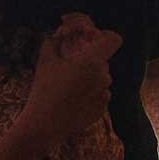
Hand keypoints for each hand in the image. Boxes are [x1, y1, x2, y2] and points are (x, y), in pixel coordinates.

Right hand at [19, 15, 121, 144]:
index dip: (107, 36)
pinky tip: (74, 101)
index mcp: (92, 61)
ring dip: (90, 79)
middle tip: (71, 68)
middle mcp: (104, 76)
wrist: (45, 124)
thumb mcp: (45, 60)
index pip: (114, 40)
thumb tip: (57, 35)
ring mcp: (104, 94)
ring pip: (101, 79)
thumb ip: (53, 42)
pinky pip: (100, 96)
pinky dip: (90, 95)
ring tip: (70, 88)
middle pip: (103, 61)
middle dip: (90, 62)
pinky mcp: (102, 109)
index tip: (94, 41)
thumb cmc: (45, 89)